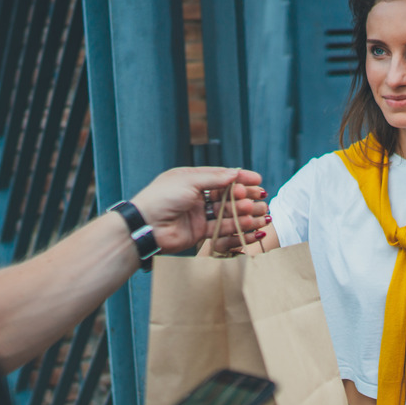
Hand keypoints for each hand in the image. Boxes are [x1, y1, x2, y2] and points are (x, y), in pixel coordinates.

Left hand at [131, 167, 269, 253]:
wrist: (145, 226)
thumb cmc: (162, 197)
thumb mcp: (189, 181)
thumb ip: (214, 178)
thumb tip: (235, 173)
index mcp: (191, 179)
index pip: (221, 176)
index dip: (240, 178)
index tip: (257, 180)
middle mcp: (195, 196)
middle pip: (226, 195)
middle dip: (244, 197)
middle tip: (261, 198)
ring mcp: (197, 214)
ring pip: (225, 212)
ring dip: (242, 213)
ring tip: (258, 213)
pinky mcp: (198, 231)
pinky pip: (220, 228)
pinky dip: (235, 227)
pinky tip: (249, 226)